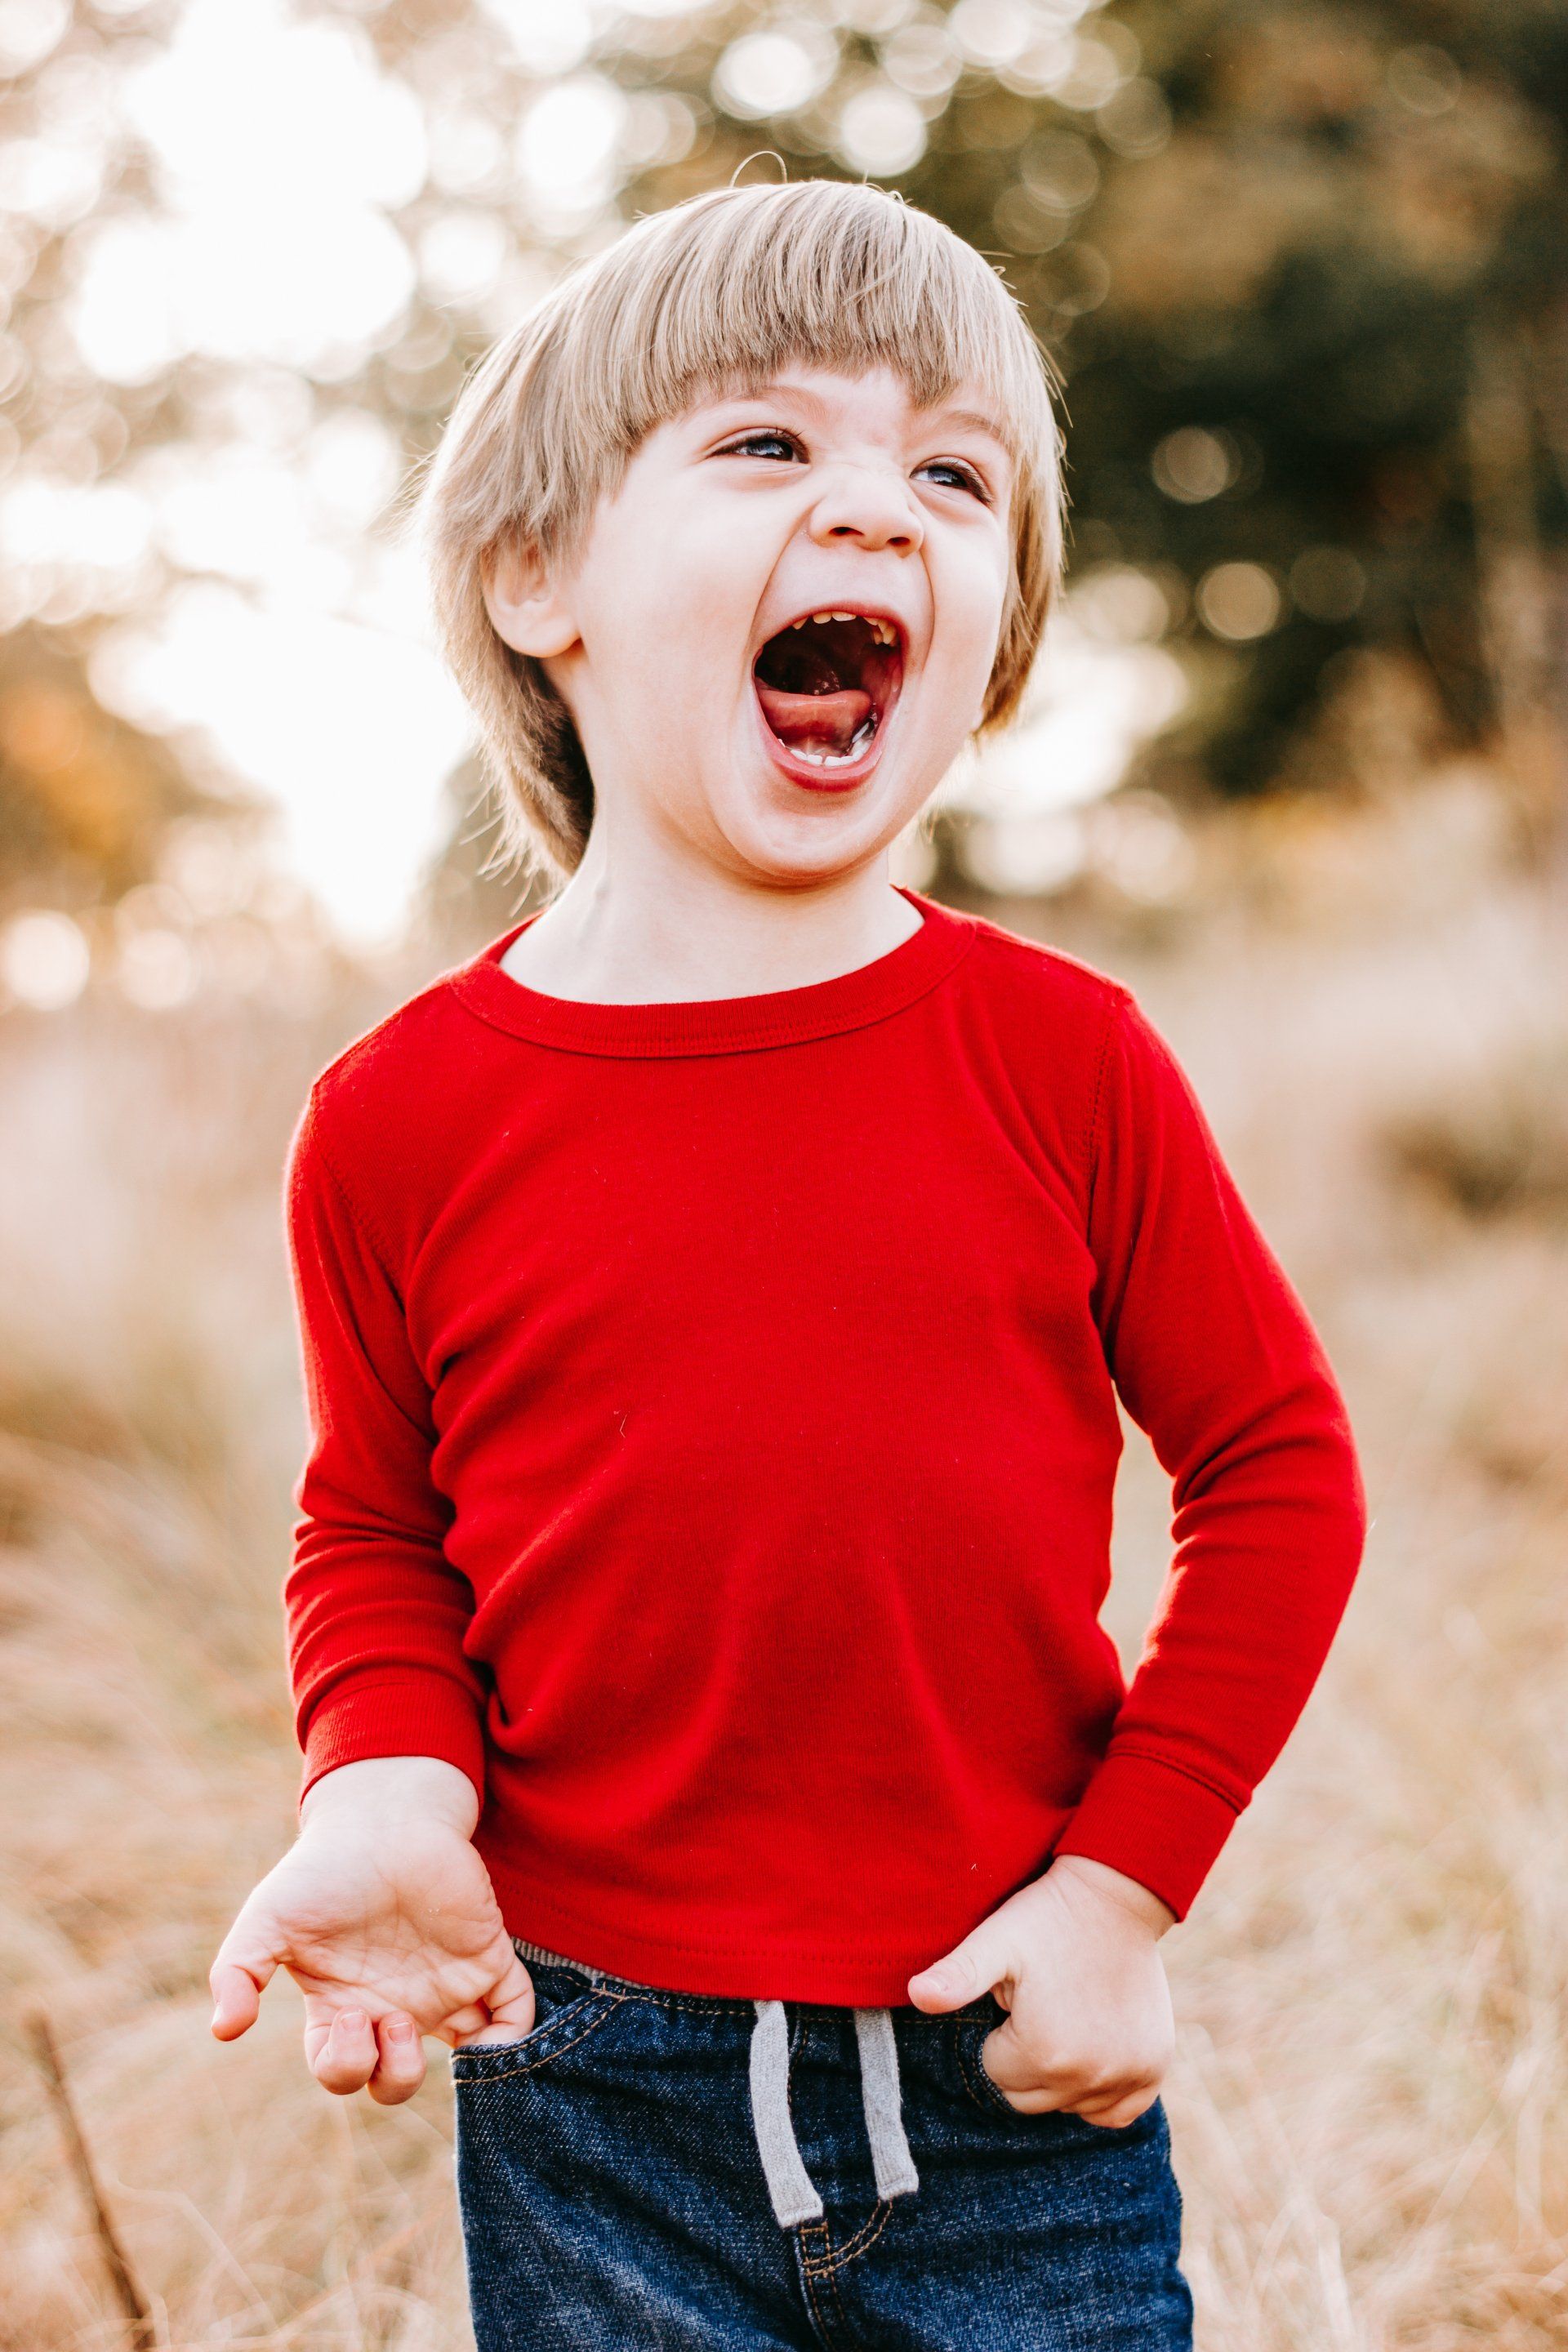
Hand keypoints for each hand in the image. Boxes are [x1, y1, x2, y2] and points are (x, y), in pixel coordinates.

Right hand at [209, 1756, 534, 2104]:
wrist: (383, 1817)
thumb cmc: (324, 1869)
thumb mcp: (267, 1918)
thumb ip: (237, 1973)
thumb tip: (223, 2031)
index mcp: (342, 2007)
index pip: (342, 2070)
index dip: (345, 2064)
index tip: (350, 2016)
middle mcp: (394, 2006)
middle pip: (397, 2080)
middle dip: (394, 2074)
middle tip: (392, 2019)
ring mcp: (443, 1986)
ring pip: (460, 2059)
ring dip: (446, 2065)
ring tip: (420, 2019)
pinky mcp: (486, 1958)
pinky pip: (514, 2014)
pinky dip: (516, 2037)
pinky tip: (497, 2034)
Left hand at [907, 1855, 1176, 2126]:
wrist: (1114, 1896)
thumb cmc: (1046, 1918)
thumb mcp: (996, 1941)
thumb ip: (958, 1975)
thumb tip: (916, 1995)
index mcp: (1043, 2054)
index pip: (996, 2075)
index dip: (999, 2035)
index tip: (1016, 1998)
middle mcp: (1089, 2077)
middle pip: (1031, 2098)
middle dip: (1025, 2059)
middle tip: (1040, 2006)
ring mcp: (1127, 2076)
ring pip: (1069, 2105)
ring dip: (1061, 2075)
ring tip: (1066, 2017)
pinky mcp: (1153, 2068)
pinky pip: (1116, 2112)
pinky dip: (1100, 2093)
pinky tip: (1092, 2052)